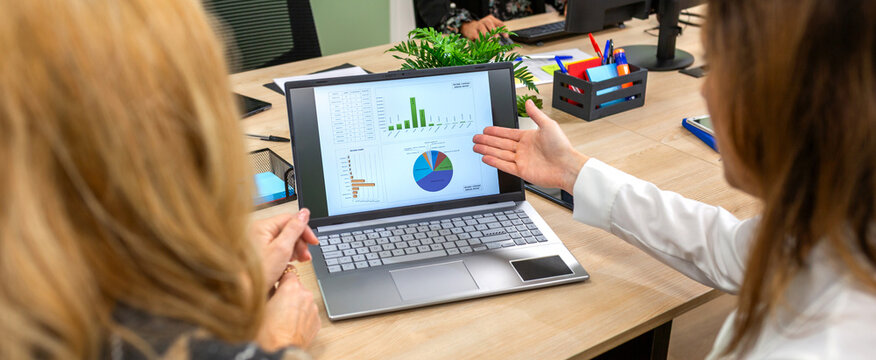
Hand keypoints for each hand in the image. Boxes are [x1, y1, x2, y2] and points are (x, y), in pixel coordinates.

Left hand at [250, 209, 319, 291]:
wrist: (241, 294)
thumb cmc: (257, 274)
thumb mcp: (281, 249)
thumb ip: (294, 229)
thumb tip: (304, 213)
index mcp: (262, 227)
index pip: (290, 219)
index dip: (304, 230)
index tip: (313, 242)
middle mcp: (258, 232)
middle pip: (287, 230)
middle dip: (300, 243)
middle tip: (305, 257)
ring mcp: (257, 244)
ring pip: (283, 241)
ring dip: (294, 251)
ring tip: (297, 262)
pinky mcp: (258, 254)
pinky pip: (276, 250)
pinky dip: (284, 257)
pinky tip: (286, 265)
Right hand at [257, 269, 320, 350]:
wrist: (280, 351)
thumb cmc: (268, 332)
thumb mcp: (261, 304)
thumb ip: (268, 289)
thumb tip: (269, 284)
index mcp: (291, 287)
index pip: (289, 272)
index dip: (281, 278)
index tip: (277, 282)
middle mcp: (306, 295)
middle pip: (297, 287)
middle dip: (288, 293)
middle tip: (276, 304)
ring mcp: (313, 308)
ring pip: (304, 301)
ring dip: (296, 305)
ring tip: (283, 318)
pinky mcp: (317, 321)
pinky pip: (309, 313)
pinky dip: (302, 316)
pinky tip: (291, 325)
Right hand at [460, 15, 506, 39]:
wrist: (468, 27)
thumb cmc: (482, 28)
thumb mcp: (490, 27)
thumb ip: (498, 30)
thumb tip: (507, 36)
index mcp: (490, 19)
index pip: (499, 23)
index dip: (503, 30)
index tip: (506, 37)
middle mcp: (484, 21)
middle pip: (490, 24)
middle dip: (494, 32)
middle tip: (497, 38)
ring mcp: (478, 26)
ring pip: (484, 31)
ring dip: (487, 38)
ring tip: (490, 43)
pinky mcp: (472, 32)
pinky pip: (478, 37)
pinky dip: (481, 41)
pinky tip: (483, 44)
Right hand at [473, 100, 589, 192]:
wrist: (567, 166)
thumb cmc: (561, 146)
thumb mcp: (548, 125)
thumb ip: (535, 114)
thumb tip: (529, 101)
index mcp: (529, 137)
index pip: (507, 133)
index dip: (496, 132)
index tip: (486, 129)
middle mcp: (524, 149)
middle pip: (501, 144)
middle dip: (487, 141)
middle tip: (475, 138)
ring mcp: (522, 160)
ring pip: (500, 154)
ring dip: (487, 150)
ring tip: (476, 147)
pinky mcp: (522, 171)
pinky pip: (505, 165)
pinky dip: (494, 162)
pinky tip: (485, 157)